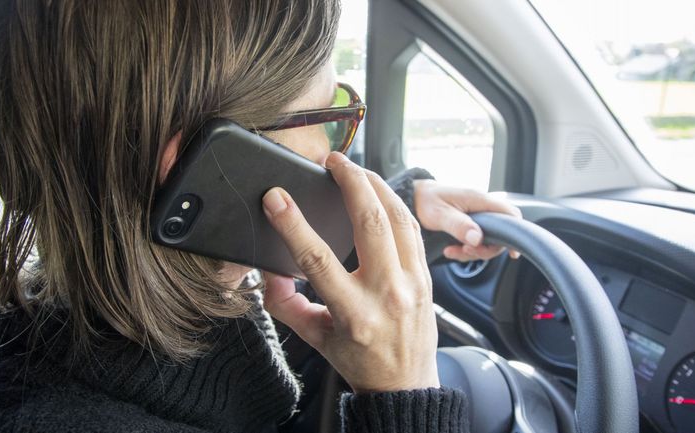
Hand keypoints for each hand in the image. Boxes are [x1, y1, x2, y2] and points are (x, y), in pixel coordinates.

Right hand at [262, 152, 438, 392]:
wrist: (405, 384)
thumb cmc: (358, 359)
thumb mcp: (314, 338)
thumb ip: (284, 304)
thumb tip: (268, 270)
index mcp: (353, 314)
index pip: (318, 260)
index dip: (294, 224)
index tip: (276, 198)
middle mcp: (386, 295)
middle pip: (370, 224)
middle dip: (351, 182)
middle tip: (334, 161)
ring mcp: (412, 283)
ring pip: (398, 219)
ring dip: (377, 185)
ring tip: (356, 169)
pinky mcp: (426, 277)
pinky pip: (412, 230)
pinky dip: (395, 204)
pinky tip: (380, 192)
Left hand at [413, 180, 522, 261]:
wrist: (413, 198)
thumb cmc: (425, 201)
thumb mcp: (440, 214)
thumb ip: (459, 225)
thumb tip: (477, 238)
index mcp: (479, 200)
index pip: (510, 213)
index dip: (515, 233)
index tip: (511, 252)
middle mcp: (481, 207)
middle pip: (500, 233)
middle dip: (485, 249)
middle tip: (465, 251)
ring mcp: (476, 217)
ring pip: (487, 240)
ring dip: (472, 251)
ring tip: (452, 251)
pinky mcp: (469, 225)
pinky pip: (475, 241)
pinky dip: (465, 250)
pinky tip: (450, 250)